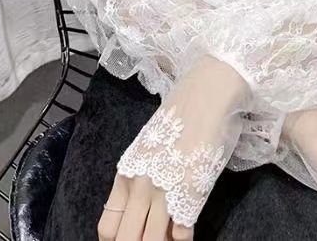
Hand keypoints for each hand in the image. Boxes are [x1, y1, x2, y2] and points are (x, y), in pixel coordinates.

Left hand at [98, 55, 250, 240]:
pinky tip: (187, 227)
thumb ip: (141, 177)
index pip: (108, 228)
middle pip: (125, 240)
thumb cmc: (182, 114)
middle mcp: (140, 185)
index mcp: (126, 173)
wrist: (208, 91)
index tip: (134, 237)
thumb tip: (142, 210)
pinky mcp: (192, 192)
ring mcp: (165, 190)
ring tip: (170, 233)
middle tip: (154, 236)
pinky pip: (182, 234)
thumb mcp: (150, 146)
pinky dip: (183, 238)